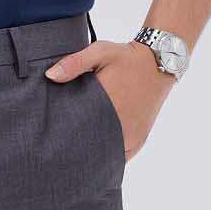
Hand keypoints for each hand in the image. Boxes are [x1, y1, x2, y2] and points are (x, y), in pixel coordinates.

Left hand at [43, 40, 173, 161]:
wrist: (160, 64)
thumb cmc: (127, 58)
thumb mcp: (101, 52)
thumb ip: (75, 63)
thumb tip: (50, 76)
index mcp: (108, 104)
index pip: (78, 129)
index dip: (64, 134)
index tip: (53, 135)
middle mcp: (121, 125)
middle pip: (91, 147)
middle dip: (76, 146)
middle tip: (61, 145)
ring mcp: (131, 136)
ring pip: (106, 156)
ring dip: (92, 154)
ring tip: (77, 149)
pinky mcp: (138, 141)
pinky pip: (120, 157)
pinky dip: (108, 156)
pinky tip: (95, 152)